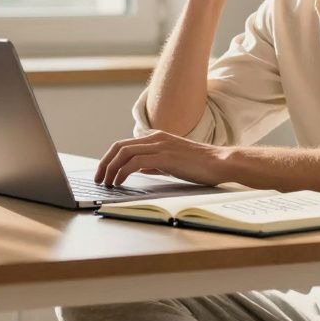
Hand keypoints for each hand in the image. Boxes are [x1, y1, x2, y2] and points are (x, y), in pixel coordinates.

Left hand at [94, 130, 233, 186]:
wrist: (221, 162)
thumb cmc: (201, 165)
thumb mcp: (173, 162)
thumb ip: (156, 163)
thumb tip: (140, 168)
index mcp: (157, 137)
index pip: (125, 144)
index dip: (110, 158)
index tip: (104, 172)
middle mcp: (155, 138)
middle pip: (119, 146)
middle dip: (104, 163)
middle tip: (98, 178)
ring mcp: (160, 145)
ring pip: (123, 153)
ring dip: (110, 169)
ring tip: (106, 183)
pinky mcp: (164, 156)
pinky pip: (135, 162)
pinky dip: (123, 172)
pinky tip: (119, 182)